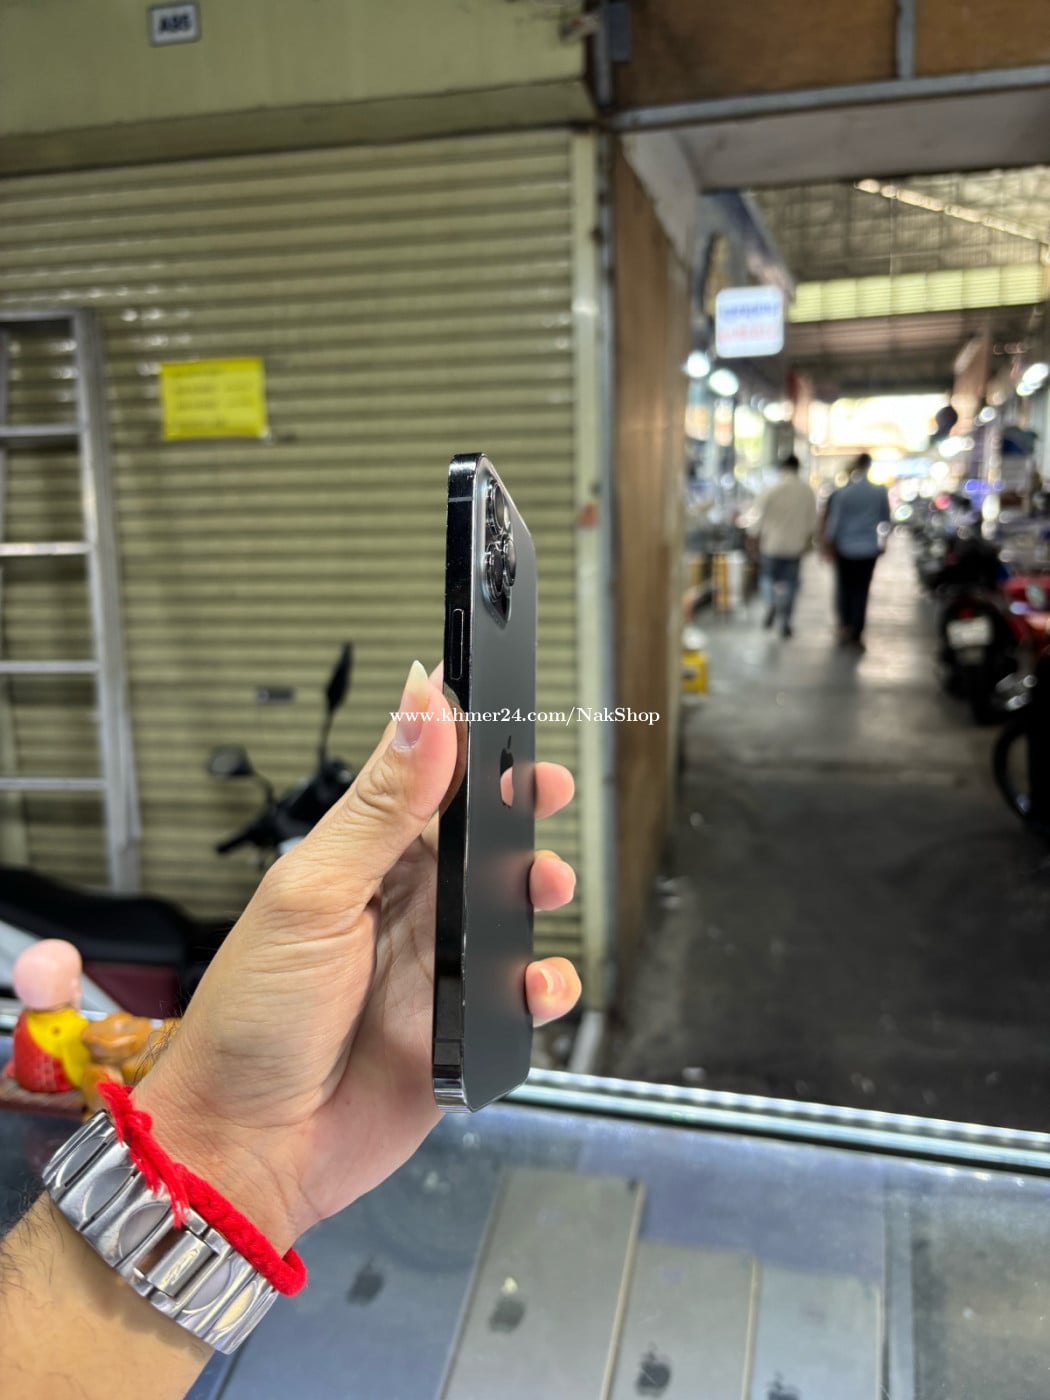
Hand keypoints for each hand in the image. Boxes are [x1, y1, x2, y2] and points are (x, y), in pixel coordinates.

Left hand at [137, 661, 579, 1251]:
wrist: (250, 1147)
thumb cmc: (253, 1018)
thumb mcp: (314, 894)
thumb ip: (380, 805)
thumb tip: (420, 705)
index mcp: (361, 861)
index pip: (422, 779)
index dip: (464, 741)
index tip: (502, 704)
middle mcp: (404, 906)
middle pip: (478, 837)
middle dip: (518, 808)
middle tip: (544, 788)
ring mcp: (437, 967)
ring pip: (511, 909)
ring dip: (538, 888)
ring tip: (543, 883)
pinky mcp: (464, 1028)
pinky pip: (524, 996)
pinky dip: (545, 986)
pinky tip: (536, 984)